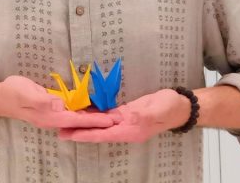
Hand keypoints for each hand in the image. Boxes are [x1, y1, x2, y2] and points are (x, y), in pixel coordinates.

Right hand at [0, 76, 115, 129]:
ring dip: (94, 117)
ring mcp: (52, 114)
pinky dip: (85, 111)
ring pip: (78, 118)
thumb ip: (42, 100)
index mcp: (49, 116)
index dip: (95, 120)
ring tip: (112, 115)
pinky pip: (72, 111)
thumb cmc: (11, 92)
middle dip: (99, 121)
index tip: (111, 120)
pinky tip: (93, 108)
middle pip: (81, 122)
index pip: (77, 120)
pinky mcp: (51, 108)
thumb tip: (59, 105)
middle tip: (119, 119)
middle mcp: (53, 118)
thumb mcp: (25, 92)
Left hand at [58, 89, 190, 142]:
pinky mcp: (125, 114)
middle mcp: (125, 129)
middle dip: (79, 131)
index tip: (70, 134)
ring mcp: (124, 122)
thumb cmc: (169, 108)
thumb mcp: (156, 111)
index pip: (104, 134)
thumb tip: (127, 118)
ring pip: (100, 124)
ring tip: (66, 123)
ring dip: (84, 124)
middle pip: (98, 132)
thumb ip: (142, 115)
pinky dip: (94, 115)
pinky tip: (83, 112)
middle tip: (60, 131)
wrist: (179, 105)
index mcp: (131, 130)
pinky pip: (106, 116)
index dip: (86, 134)